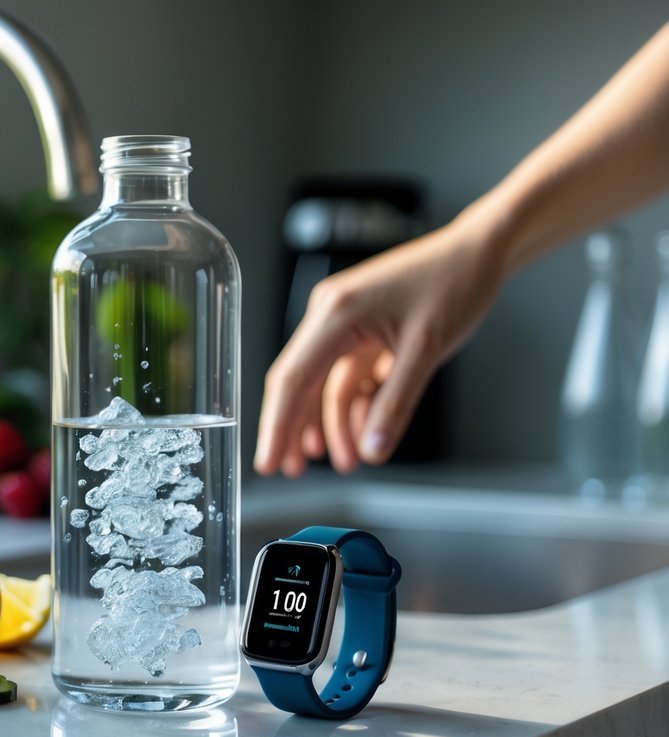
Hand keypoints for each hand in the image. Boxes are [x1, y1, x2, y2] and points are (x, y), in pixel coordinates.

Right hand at [254, 215, 506, 476]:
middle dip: (295, 430)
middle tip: (290, 472)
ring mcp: (343, 322)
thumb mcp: (426, 350)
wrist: (478, 252)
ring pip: (324, 384)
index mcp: (335, 314)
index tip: (268, 462)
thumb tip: (372, 449)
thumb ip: (395, 405)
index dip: (277, 426)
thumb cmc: (453, 284)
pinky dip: (355, 405)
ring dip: (332, 424)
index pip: (294, 380)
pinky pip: (347, 376)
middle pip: (300, 384)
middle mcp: (329, 316)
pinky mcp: (361, 329)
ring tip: (345, 462)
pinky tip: (362, 433)